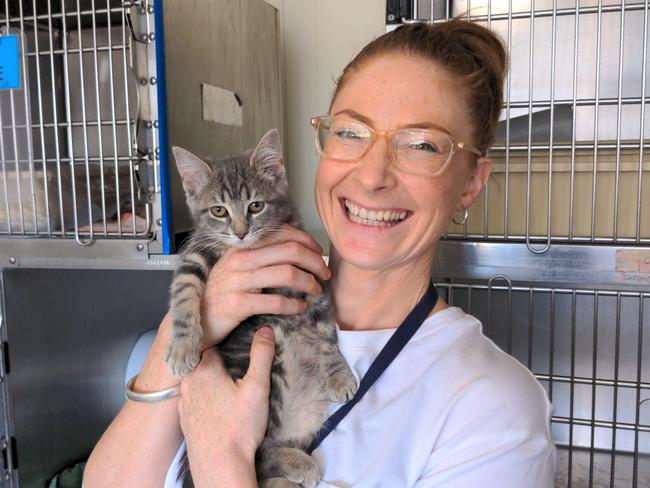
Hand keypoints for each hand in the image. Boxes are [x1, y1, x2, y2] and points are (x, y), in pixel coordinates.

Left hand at [178, 327, 275, 487]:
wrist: (220, 466)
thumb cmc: (239, 428)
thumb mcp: (257, 387)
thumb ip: (261, 356)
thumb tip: (266, 331)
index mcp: (205, 370)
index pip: (214, 346)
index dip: (227, 345)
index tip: (238, 348)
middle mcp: (188, 382)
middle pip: (203, 363)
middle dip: (219, 363)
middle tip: (236, 370)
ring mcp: (183, 402)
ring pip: (197, 381)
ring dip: (210, 381)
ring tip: (228, 388)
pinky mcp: (184, 419)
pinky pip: (193, 399)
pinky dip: (204, 398)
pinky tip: (218, 407)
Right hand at [199, 224, 329, 348]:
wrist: (198, 317)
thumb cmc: (223, 292)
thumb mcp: (239, 268)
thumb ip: (262, 257)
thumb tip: (296, 250)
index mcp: (243, 247)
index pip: (282, 233)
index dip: (307, 242)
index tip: (319, 254)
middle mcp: (241, 259)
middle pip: (290, 251)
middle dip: (314, 262)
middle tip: (324, 274)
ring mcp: (238, 281)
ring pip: (287, 274)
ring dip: (309, 283)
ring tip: (315, 290)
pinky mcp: (238, 304)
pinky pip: (276, 301)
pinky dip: (294, 305)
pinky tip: (300, 307)